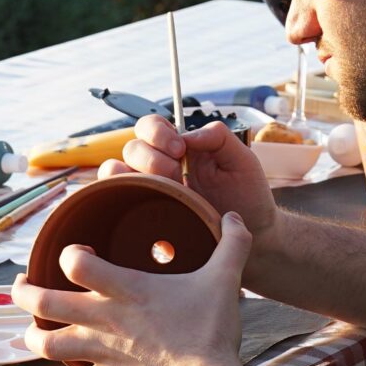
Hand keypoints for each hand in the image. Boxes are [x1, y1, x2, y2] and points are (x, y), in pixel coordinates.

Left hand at [13, 212, 250, 365]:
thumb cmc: (210, 330)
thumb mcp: (225, 279)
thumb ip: (231, 245)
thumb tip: (236, 216)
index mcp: (126, 289)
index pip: (75, 263)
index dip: (68, 255)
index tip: (74, 254)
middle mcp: (104, 318)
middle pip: (44, 302)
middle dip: (24, 292)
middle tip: (21, 285)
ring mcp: (101, 351)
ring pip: (47, 343)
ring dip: (33, 335)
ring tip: (30, 329)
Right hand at [101, 114, 278, 246]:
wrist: (252, 239)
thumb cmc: (247, 198)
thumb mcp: (242, 160)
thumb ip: (219, 137)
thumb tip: (187, 134)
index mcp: (180, 149)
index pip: (151, 127)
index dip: (158, 132)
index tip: (180, 148)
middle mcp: (159, 168)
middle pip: (132, 147)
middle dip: (152, 157)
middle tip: (178, 172)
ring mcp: (149, 192)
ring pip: (115, 170)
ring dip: (134, 174)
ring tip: (166, 189)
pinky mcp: (142, 217)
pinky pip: (114, 199)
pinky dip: (116, 193)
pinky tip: (140, 201)